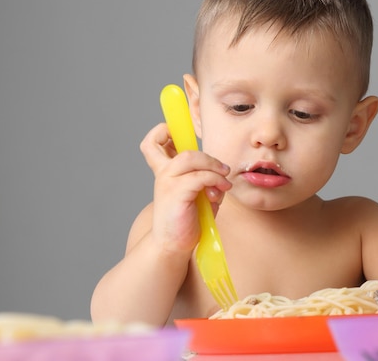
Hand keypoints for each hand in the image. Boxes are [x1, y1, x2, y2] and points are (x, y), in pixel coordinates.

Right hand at [140, 123, 231, 252]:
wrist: (173, 246)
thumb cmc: (187, 220)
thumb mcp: (200, 194)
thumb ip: (208, 179)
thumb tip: (222, 174)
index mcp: (165, 171)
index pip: (153, 142)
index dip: (164, 131)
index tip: (190, 142)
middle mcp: (162, 174)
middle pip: (172, 143)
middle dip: (205, 153)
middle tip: (222, 169)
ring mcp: (166, 183)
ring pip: (189, 157)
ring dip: (212, 165)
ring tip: (224, 178)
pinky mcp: (175, 194)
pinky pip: (199, 177)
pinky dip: (215, 180)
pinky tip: (221, 190)